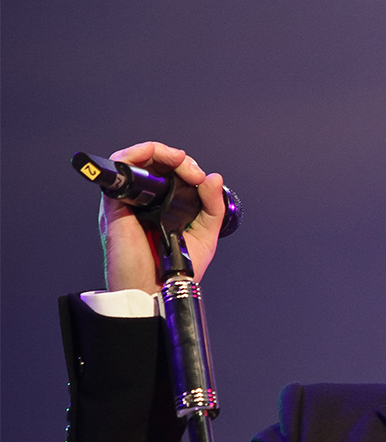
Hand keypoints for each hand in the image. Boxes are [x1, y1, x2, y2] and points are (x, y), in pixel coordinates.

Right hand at [99, 142, 227, 293]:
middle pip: (153, 161)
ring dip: (159, 151)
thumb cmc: (177, 267)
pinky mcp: (115, 206)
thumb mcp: (205, 234)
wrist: (156, 290)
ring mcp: (129, 202)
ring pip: (134, 159)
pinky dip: (133, 155)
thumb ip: (213, 206)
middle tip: (193, 172)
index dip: (186, 166)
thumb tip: (214, 178)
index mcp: (164, 206)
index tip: (201, 179)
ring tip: (179, 161)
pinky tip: (153, 156)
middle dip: (176, 157)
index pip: (171, 172)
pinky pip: (117, 170)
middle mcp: (144, 201)